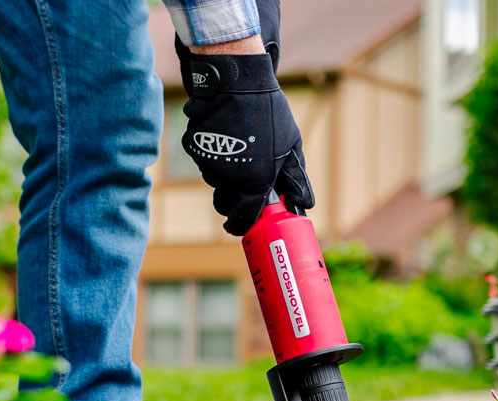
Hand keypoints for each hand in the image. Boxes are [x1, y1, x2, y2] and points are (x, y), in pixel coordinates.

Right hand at [173, 2, 312, 235]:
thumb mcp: (291, 145)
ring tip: (241, 148)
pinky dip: (214, 153)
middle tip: (245, 184)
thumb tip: (303, 203)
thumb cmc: (268, 112)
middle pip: (224, 203)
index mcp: (253, 182)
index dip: (241, 224)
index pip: (241, 218)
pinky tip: (226, 136)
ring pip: (214, 180)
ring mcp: (208, 162)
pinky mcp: (194, 146)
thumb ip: (295, 177)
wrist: (235, 80)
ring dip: (225, 174)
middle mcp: (228, 178)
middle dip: (233, 200)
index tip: (242, 223)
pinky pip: (204, 159)